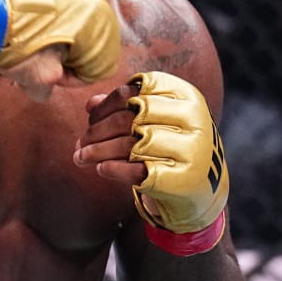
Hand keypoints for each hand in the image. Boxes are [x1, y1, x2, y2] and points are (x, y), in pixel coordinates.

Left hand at [75, 72, 228, 254]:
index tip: (90, 118)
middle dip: (97, 131)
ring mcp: (189, 149)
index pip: (133, 92)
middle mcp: (191, 119)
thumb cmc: (172, 147)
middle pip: (129, 119)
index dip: (106, 105)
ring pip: (130, 145)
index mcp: (185, 96)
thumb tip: (91, 103)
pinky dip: (114, 169)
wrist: (201, 188)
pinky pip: (138, 170)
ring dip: (98, 151)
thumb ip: (125, 109)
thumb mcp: (155, 121)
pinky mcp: (181, 179)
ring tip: (80, 158)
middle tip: (80, 143)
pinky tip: (100, 169)